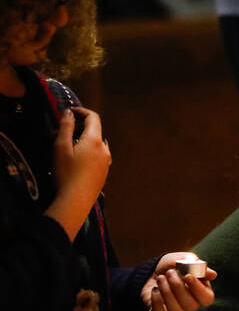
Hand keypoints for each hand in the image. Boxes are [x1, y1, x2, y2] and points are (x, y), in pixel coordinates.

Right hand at [46, 108, 110, 239]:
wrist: (76, 200)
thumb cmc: (66, 172)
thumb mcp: (61, 147)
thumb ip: (66, 127)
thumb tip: (70, 112)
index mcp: (96, 140)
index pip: (93, 117)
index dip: (81, 111)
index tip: (68, 112)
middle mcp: (105, 150)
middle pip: (94, 131)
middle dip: (78, 127)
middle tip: (60, 131)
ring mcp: (106, 162)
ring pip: (95, 144)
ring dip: (81, 140)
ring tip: (65, 146)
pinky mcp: (104, 172)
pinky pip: (96, 155)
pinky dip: (86, 150)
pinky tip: (74, 160)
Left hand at [142, 252, 216, 310]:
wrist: (154, 268)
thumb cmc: (175, 264)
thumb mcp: (186, 259)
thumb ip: (198, 266)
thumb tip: (213, 275)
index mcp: (202, 292)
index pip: (207, 299)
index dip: (198, 289)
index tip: (187, 276)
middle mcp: (191, 304)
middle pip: (190, 305)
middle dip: (178, 287)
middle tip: (170, 272)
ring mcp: (176, 310)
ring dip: (167, 293)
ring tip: (160, 278)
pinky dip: (156, 302)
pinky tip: (154, 289)